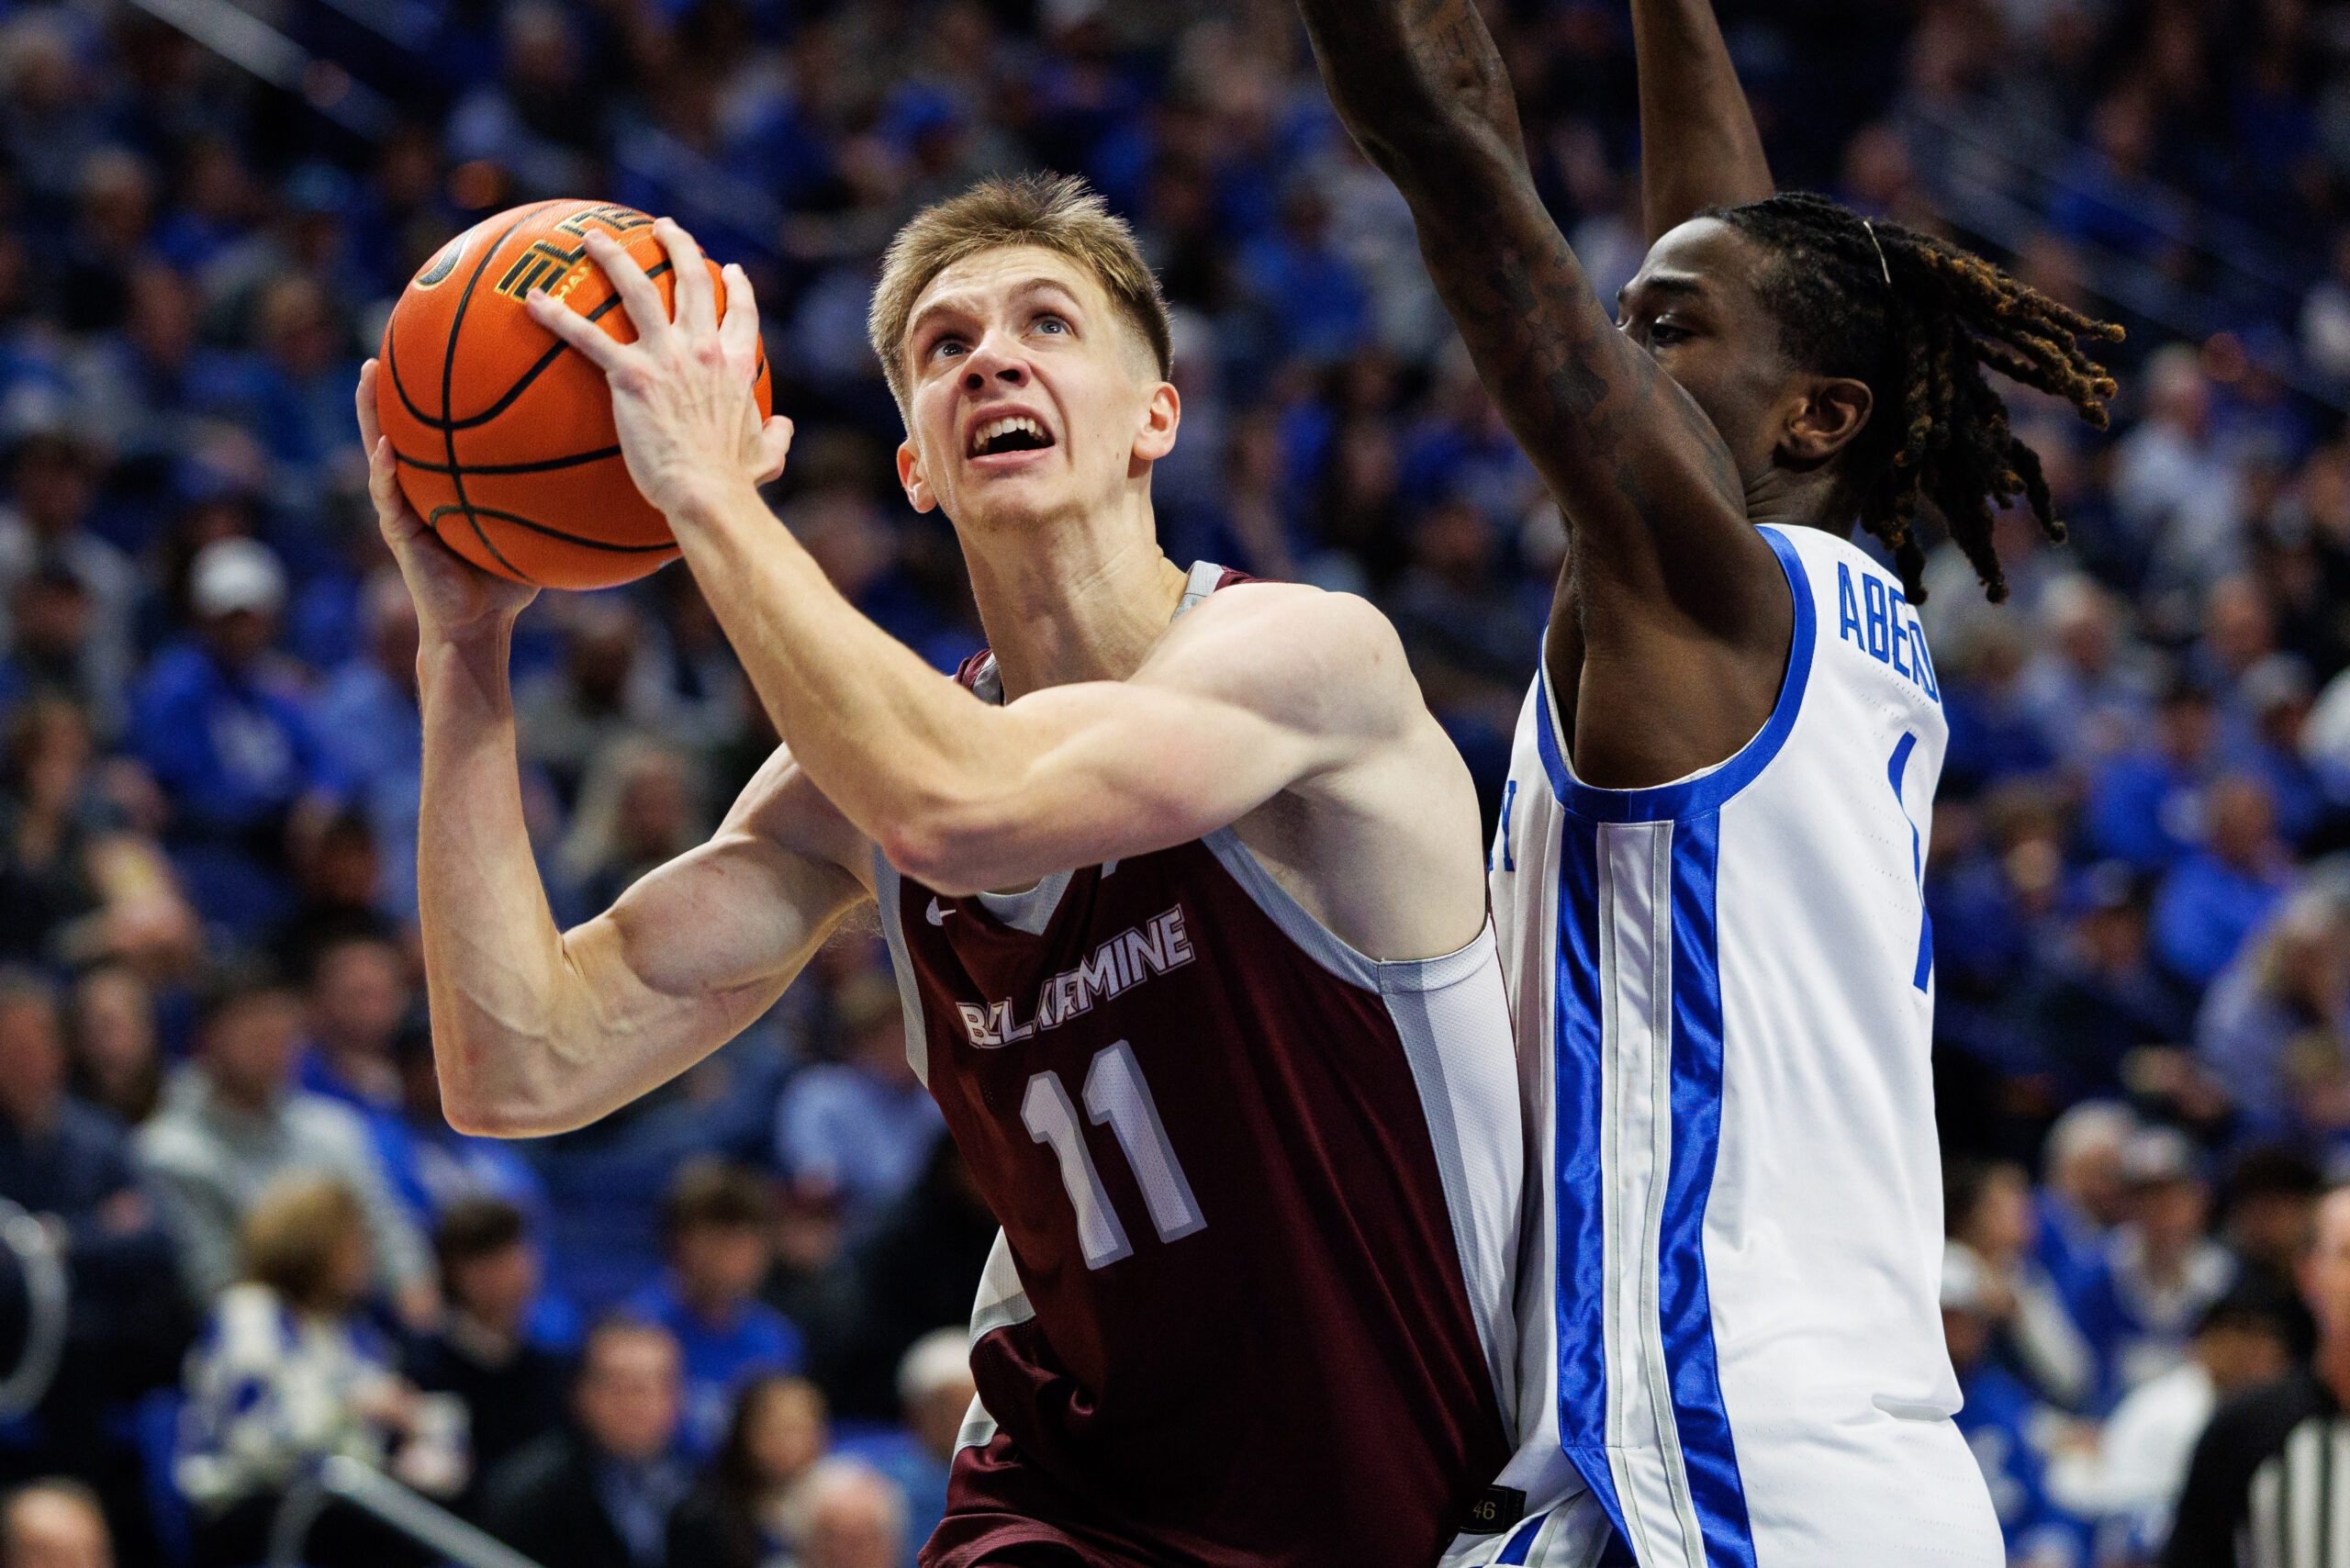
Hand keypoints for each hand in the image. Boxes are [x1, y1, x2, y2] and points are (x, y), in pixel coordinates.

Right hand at [354, 362, 538, 645]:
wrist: (478, 625)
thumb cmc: (508, 579)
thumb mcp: (534, 529)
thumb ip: (556, 498)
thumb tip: (609, 468)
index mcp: (444, 480)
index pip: (437, 424)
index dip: (435, 386)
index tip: (440, 342)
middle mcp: (418, 486)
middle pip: (401, 422)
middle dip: (394, 381)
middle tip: (393, 337)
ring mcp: (402, 506)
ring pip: (379, 447)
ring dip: (371, 412)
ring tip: (368, 374)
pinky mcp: (397, 531)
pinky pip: (387, 495)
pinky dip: (384, 471)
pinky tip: (384, 448)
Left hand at [523, 218, 793, 522]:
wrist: (708, 492)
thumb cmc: (734, 482)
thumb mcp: (767, 458)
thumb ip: (776, 437)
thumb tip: (784, 427)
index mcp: (736, 365)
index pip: (740, 313)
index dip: (736, 287)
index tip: (728, 269)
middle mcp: (703, 348)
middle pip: (691, 281)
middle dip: (677, 246)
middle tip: (662, 228)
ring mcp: (666, 356)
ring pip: (639, 289)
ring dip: (614, 257)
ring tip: (594, 236)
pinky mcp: (631, 375)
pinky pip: (587, 337)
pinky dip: (558, 316)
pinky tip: (532, 301)